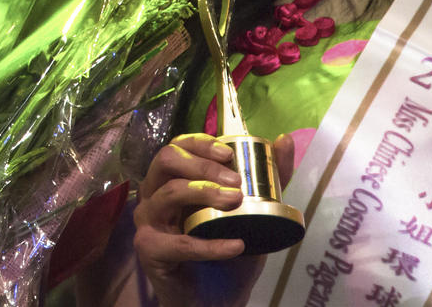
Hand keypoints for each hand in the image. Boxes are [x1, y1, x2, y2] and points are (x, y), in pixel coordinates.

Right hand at [131, 132, 291, 306]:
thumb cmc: (227, 255)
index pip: (177, 146)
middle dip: (203, 164)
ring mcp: (147, 222)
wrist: (214, 301)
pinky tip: (236, 247)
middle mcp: (153, 195)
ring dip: (204, 192)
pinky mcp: (150, 250)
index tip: (230, 153)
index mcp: (172, 180)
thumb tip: (284, 140)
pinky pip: (180, 242)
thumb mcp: (254, 213)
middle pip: (166, 160)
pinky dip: (211, 245)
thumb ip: (268, 179)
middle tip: (235, 182)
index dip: (200, 143)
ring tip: (235, 202)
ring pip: (169, 193)